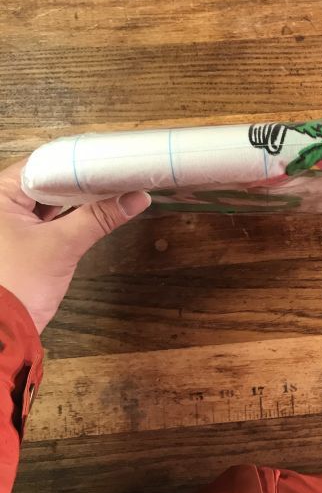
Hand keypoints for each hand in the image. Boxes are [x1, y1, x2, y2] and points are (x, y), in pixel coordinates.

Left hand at [0, 159, 150, 333]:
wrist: (3, 334)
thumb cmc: (17, 287)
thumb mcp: (62, 245)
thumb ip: (100, 217)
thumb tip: (136, 198)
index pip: (41, 163)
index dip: (75, 160)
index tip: (105, 157)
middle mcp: (0, 204)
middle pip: (46, 180)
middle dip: (80, 179)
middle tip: (115, 171)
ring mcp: (9, 222)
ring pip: (49, 199)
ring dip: (78, 197)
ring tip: (111, 187)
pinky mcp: (20, 240)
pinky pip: (49, 217)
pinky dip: (70, 214)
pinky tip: (96, 209)